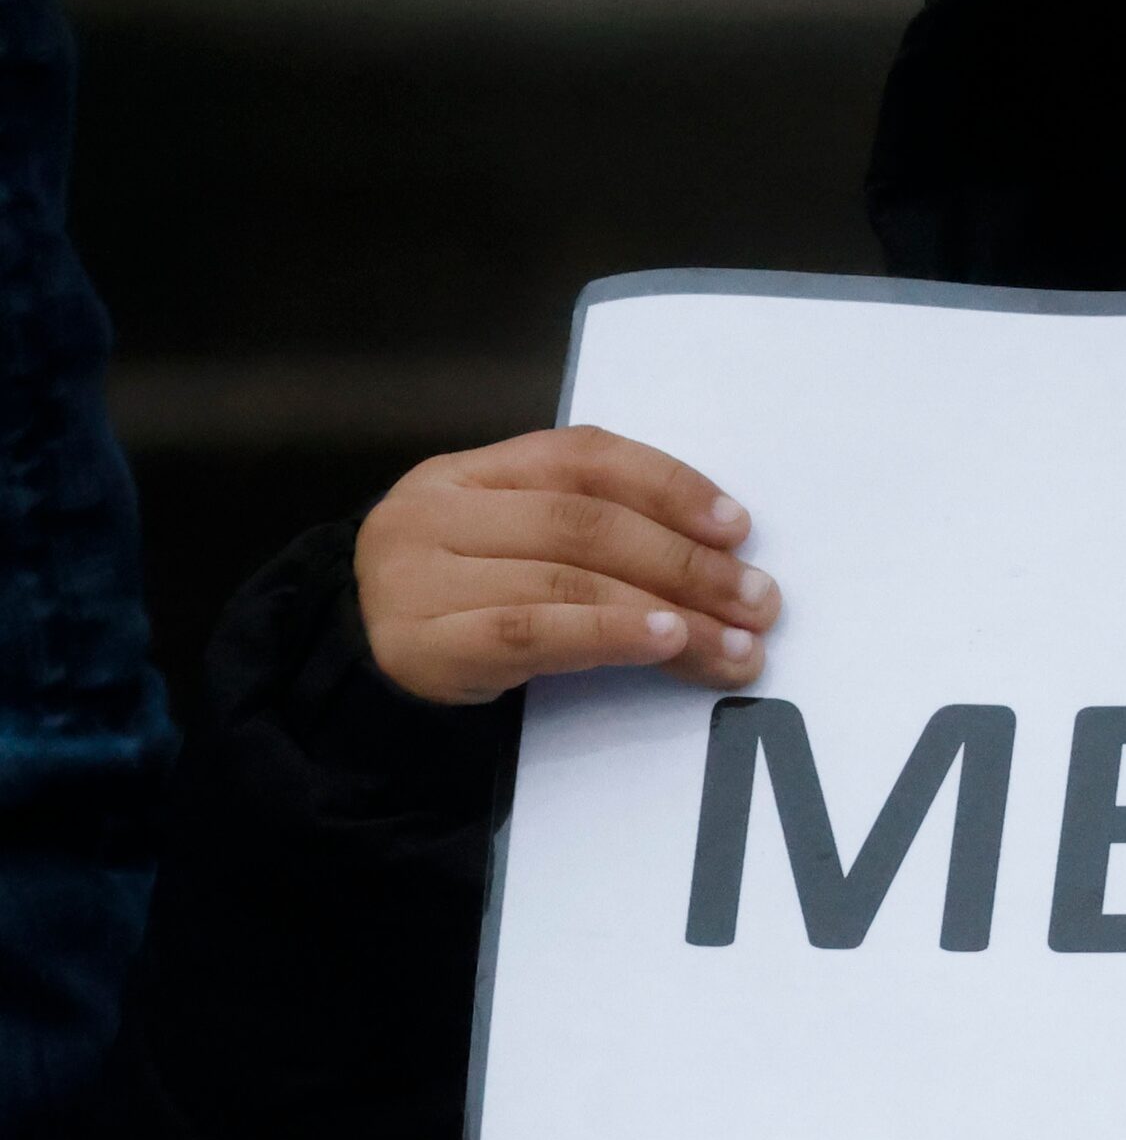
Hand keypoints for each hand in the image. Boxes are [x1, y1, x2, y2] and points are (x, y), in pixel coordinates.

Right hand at [355, 425, 780, 704]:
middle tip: (760, 601)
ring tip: (735, 642)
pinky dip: (608, 632)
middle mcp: (435, 510)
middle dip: (687, 561)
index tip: (739, 527)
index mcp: (468, 472)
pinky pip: (531, 632)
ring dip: (669, 610)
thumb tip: (724, 555)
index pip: (584, 456)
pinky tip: (665, 643)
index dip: (669, 484)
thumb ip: (585, 532)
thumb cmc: (460, 610)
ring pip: (568, 578)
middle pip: (585, 521)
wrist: (351, 683)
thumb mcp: (507, 550)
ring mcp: (417, 576)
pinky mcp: (419, 645)